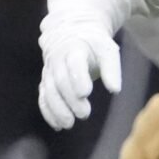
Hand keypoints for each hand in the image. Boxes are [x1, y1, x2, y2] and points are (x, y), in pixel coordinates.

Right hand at [37, 13, 122, 129]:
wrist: (70, 32)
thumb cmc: (94, 44)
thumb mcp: (107, 50)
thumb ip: (111, 69)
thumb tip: (115, 90)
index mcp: (74, 48)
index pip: (74, 63)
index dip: (78, 78)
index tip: (86, 93)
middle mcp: (58, 60)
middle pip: (60, 80)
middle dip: (70, 99)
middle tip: (84, 114)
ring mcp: (49, 71)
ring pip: (49, 91)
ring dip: (57, 108)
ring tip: (69, 124)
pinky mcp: (46, 82)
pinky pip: (43, 97)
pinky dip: (48, 111)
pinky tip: (58, 125)